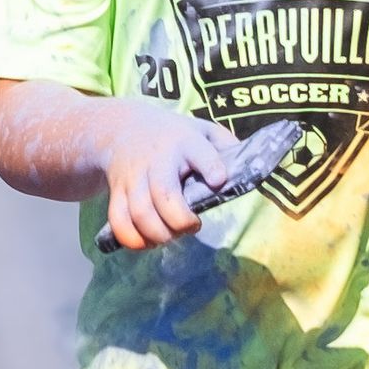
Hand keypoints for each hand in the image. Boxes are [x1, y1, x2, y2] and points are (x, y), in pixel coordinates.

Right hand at [96, 103, 250, 252]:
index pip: (199, 152)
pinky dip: (131, 239)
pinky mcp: (117, 191)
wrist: (122, 127)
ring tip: (170, 235)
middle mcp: (157, 159)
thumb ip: (226, 144)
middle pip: (164, 194)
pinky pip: (118, 221)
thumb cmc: (173, 135)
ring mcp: (134, 176)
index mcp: (184, 142)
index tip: (218, 180)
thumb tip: (252, 165)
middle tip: (191, 226)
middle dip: (180, 220)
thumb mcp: (201, 129)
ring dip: (158, 234)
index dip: (210, 166)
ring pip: (140, 212)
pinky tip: (147, 241)